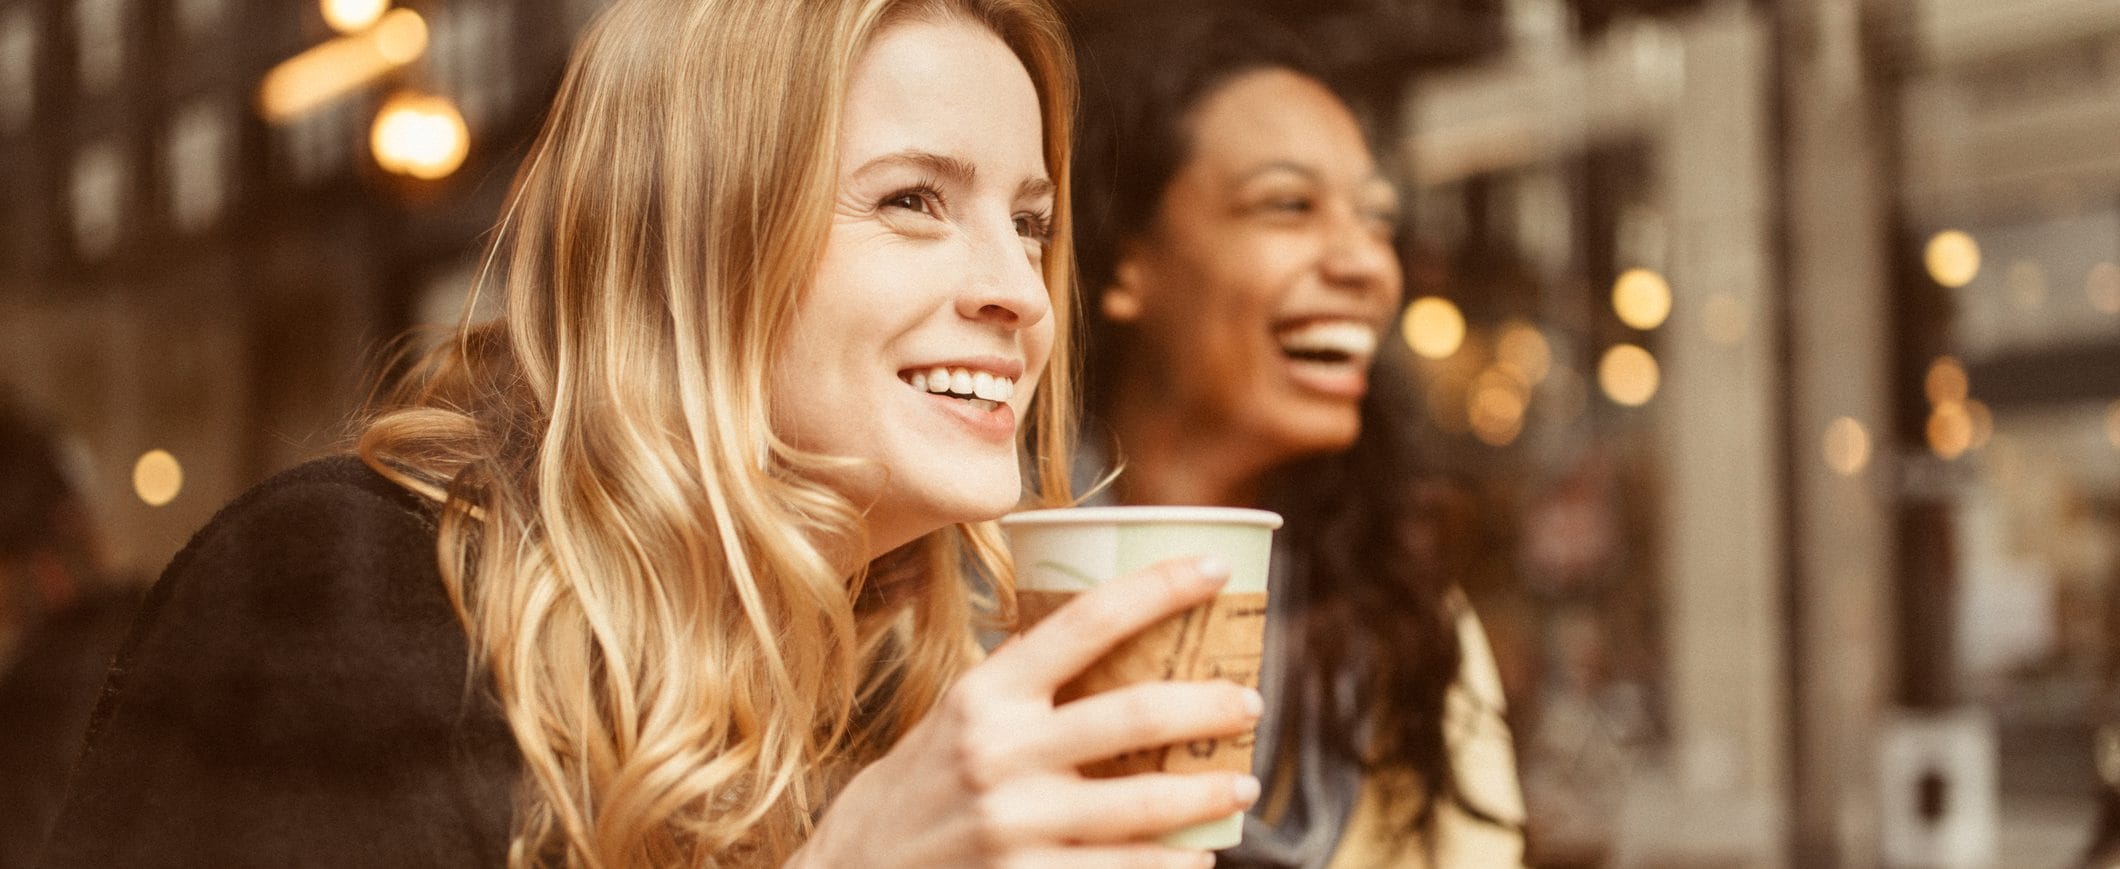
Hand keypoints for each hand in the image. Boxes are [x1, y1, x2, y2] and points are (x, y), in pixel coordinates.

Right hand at [794, 556, 1263, 867]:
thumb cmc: (915, 790)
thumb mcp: (954, 719)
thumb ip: (1020, 687)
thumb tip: (1109, 637)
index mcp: (985, 695)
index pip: (1084, 620)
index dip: (1158, 588)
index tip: (1214, 569)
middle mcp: (999, 753)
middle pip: (1136, 712)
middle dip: (1210, 705)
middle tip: (1250, 702)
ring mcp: (1014, 823)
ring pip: (1143, 804)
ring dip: (1207, 793)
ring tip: (1241, 785)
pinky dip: (1171, 864)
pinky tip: (1196, 856)